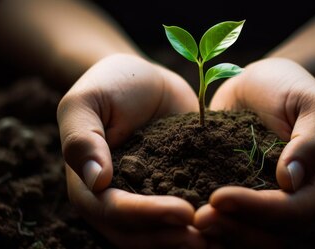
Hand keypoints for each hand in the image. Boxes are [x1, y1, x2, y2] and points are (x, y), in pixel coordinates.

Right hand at [57, 54, 204, 247]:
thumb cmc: (110, 85)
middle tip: (209, 236)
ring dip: (188, 241)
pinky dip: (204, 226)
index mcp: (88, 188)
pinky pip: (183, 221)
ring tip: (223, 237)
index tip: (184, 211)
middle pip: (138, 236)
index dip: (148, 216)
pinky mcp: (173, 196)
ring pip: (161, 236)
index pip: (114, 212)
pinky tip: (232, 224)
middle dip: (172, 238)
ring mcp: (145, 204)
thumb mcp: (86, 102)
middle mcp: (115, 204)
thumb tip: (96, 181)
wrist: (145, 81)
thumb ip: (82, 139)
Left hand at [195, 58, 314, 246]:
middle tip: (197, 217)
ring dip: (217, 233)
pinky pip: (223, 221)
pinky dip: (203, 222)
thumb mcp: (312, 103)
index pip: (293, 212)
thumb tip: (291, 181)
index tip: (219, 197)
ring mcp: (260, 206)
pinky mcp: (234, 200)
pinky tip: (176, 212)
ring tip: (187, 219)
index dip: (258, 211)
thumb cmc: (290, 89)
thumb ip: (312, 140)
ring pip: (244, 237)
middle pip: (267, 236)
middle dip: (232, 230)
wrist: (259, 84)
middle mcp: (289, 205)